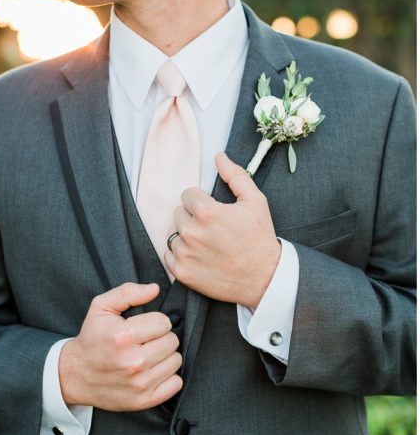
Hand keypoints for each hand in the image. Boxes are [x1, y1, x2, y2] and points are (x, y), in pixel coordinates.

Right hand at [58, 282, 182, 411]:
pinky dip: (168, 376)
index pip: (164, 322)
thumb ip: (127, 293)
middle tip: (145, 341)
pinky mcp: (145, 400)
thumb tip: (154, 289)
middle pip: (172, 341)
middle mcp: (133, 361)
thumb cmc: (92, 339)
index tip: (142, 326)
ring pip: (176, 361)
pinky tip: (152, 371)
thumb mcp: (100, 308)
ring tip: (148, 355)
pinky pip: (176, 383)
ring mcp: (140, 383)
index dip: (154, 321)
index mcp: (123, 336)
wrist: (76, 374)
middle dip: (160, 337)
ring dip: (165, 356)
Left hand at [165, 152, 280, 308]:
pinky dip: (180, 255)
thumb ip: (235, 176)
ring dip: (186, 236)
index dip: (201, 201)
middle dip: (193, 217)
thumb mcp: (255, 202)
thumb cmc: (260, 238)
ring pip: (173, 234)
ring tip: (208, 244)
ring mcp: (185, 254)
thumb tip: (218, 156)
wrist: (265, 278)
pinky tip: (200, 256)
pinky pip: (169, 255)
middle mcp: (191, 232)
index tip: (214, 212)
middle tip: (213, 229)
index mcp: (206, 212)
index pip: (187, 195)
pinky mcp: (181, 272)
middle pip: (178, 213)